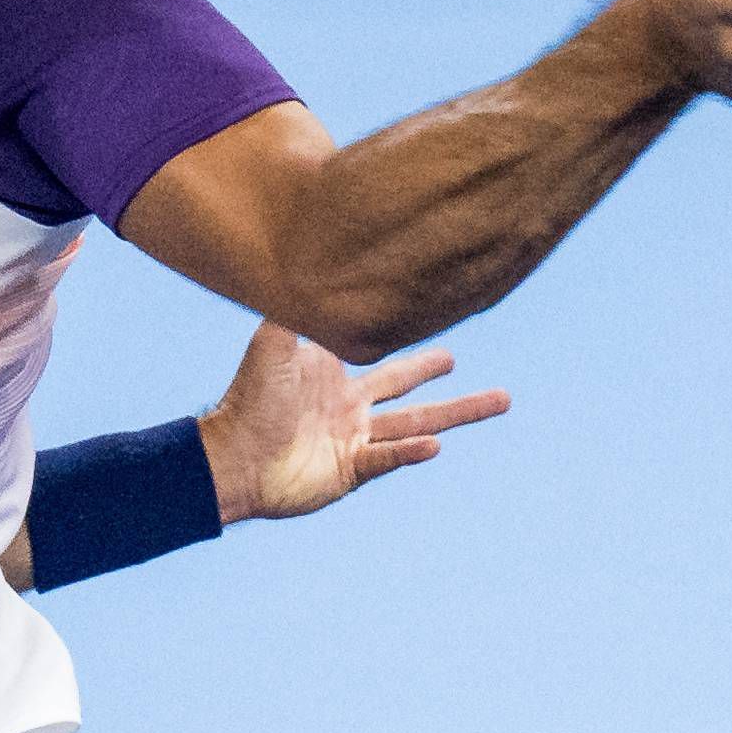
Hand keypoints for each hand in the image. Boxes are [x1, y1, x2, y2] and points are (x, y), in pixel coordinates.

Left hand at [201, 322, 511, 523]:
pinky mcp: (350, 472)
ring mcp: (355, 442)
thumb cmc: (247, 398)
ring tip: (500, 401)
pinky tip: (433, 446)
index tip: (449, 334)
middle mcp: (353, 410)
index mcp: (338, 378)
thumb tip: (312, 260)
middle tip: (497, 386)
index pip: (387, 361)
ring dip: (457, 416)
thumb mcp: (272, 341)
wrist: (231, 456)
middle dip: (451, 387)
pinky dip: (408, 452)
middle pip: (414, 395)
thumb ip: (295, 307)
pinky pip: (386, 458)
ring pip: (417, 427)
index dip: (417, 352)